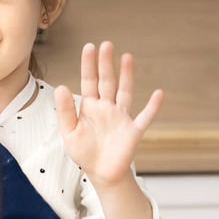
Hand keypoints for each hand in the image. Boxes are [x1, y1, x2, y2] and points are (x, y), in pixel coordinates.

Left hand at [53, 41, 162, 188]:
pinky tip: (158, 94)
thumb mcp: (69, 132)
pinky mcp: (133, 131)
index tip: (89, 47)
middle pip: (107, 81)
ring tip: (127, 57)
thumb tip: (60, 87)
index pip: (89, 81)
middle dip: (106, 64)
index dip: (89, 65)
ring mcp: (121, 118)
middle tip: (106, 44)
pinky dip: (152, 107)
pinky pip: (145, 117)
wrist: (101, 174)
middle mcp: (107, 108)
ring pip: (124, 92)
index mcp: (90, 107)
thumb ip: (66, 111)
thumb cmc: (85, 152)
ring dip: (126, 76)